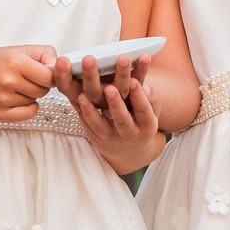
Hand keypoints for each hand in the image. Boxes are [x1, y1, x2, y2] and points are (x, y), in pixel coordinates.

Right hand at [0, 45, 54, 121]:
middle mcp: (8, 81)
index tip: (43, 72)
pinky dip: (28, 108)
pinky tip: (18, 99)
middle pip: (44, 90)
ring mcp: (2, 99)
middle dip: (39, 84)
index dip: (50, 75)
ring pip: (35, 101)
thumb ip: (43, 54)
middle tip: (26, 78)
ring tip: (15, 86)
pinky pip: (29, 114)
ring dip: (30, 95)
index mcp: (15, 62)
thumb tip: (60, 65)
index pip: (50, 76)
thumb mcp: (18, 50)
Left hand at [54, 53, 164, 175]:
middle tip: (110, 88)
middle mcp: (129, 133)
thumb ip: (150, 96)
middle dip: (116, 104)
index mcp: (147, 125)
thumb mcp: (152, 110)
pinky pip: (87, 124)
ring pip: (100, 125)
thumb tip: (144, 85)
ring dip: (91, 111)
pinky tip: (77, 100)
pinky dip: (82, 112)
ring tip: (83, 96)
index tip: (134, 81)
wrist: (128, 148)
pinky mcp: (95, 136)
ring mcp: (111, 136)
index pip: (143, 111)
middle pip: (122, 119)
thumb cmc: (141, 120)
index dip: (139, 97)